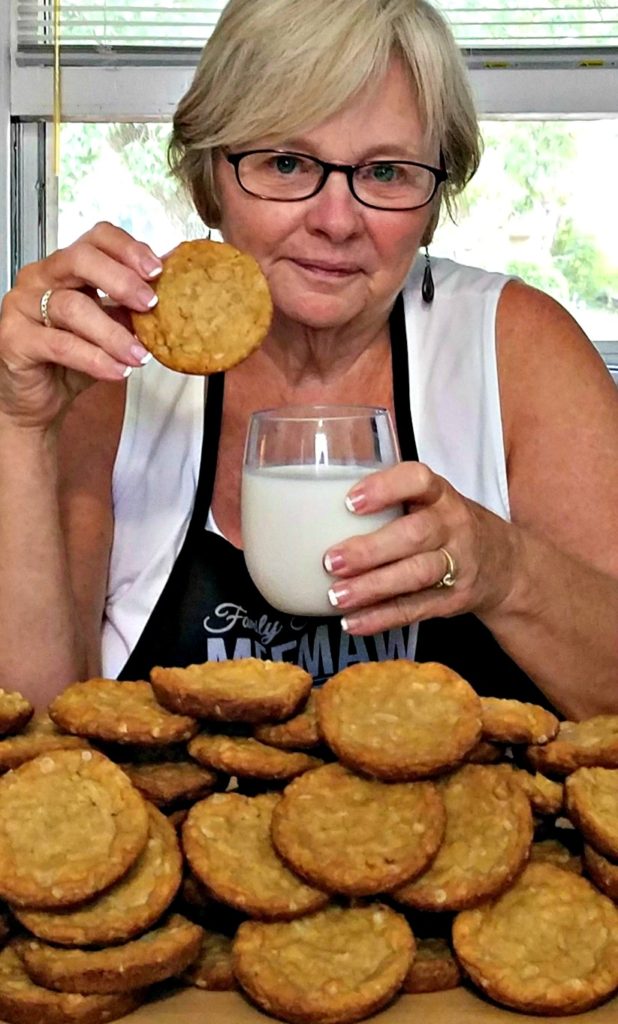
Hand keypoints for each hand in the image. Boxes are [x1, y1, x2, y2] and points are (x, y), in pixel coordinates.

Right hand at [0, 222, 162, 430]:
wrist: (39, 401)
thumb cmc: (70, 361)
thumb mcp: (110, 328)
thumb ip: (130, 307)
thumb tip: (171, 286)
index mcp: (65, 268)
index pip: (96, 238)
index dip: (128, 249)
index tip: (156, 269)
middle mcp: (40, 278)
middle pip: (80, 258)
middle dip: (121, 280)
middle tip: (150, 303)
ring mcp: (22, 305)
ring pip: (72, 306)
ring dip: (113, 332)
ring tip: (138, 355)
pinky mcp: (14, 338)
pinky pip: (60, 344)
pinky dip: (94, 358)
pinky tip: (116, 370)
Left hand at [323, 461, 518, 633]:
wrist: (504, 564)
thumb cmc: (444, 526)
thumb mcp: (428, 503)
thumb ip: (386, 504)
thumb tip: (311, 514)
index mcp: (440, 494)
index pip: (418, 480)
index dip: (385, 489)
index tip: (350, 502)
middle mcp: (452, 525)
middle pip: (414, 535)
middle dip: (370, 549)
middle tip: (330, 560)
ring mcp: (458, 564)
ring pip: (416, 575)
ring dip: (373, 587)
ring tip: (336, 596)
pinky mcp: (453, 599)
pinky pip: (415, 609)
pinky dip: (382, 618)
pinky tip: (352, 622)